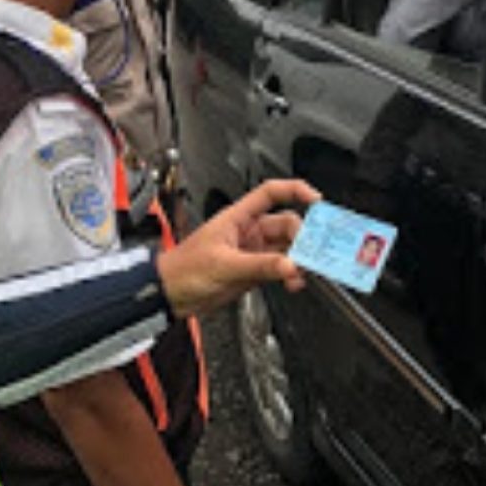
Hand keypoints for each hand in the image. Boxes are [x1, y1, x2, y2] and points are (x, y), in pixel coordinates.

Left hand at [158, 179, 319, 317]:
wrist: (169, 294)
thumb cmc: (184, 269)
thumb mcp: (224, 264)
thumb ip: (260, 265)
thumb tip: (290, 265)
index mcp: (238, 217)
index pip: (270, 193)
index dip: (295, 190)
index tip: (316, 199)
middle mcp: (249, 231)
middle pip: (286, 224)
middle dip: (302, 237)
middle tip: (310, 254)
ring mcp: (253, 251)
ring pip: (287, 248)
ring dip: (298, 260)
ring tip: (301, 273)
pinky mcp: (254, 272)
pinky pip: (280, 268)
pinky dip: (290, 275)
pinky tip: (293, 283)